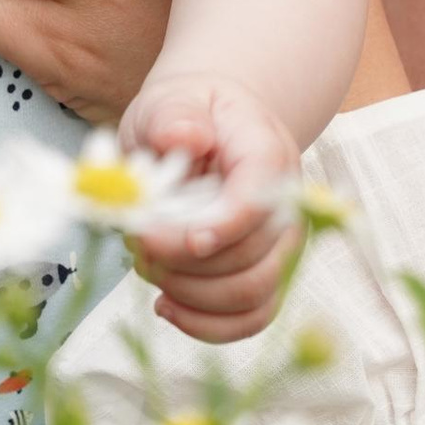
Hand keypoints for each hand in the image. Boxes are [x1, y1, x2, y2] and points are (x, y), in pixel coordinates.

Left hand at [120, 73, 300, 341]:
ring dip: (190, 294)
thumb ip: (175, 116)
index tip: (177, 238)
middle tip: (137, 245)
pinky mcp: (265, 277)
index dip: (225, 225)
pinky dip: (206, 324)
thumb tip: (183, 136)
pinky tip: (167, 306)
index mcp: (268, 154)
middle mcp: (288, 205)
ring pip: (253, 294)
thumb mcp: (171, 100)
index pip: (261, 198)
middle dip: (185, 262)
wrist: (207, 130)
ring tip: (148, 269)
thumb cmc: (186, 116)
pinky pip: (251, 319)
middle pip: (253, 256)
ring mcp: (281, 246)